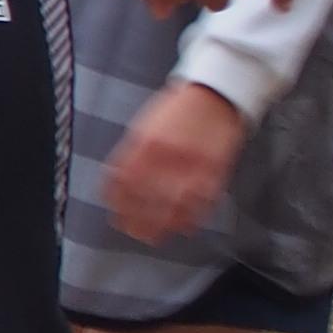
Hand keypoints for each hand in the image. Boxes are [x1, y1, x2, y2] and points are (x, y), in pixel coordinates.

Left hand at [101, 79, 246, 244]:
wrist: (215, 95)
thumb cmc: (176, 111)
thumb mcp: (144, 126)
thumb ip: (131, 154)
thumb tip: (116, 182)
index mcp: (145, 143)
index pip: (124, 181)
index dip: (118, 203)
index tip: (116, 215)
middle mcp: (167, 156)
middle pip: (147, 197)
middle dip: (138, 220)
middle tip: (133, 232)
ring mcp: (193, 164)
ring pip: (175, 204)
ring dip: (163, 224)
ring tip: (154, 237)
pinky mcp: (216, 170)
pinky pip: (203, 201)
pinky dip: (192, 217)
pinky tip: (184, 227)